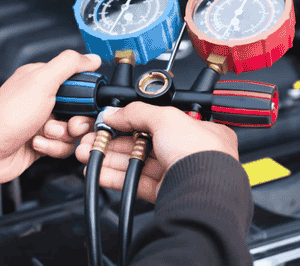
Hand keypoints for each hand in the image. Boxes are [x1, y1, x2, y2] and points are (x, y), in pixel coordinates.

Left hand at [0, 50, 101, 183]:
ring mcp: (45, 122)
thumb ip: (69, 65)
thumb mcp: (41, 82)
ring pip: (75, 131)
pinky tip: (37, 143)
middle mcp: (46, 100)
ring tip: (45, 133)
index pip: (80, 84)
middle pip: (82, 110)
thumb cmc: (6, 116)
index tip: (83, 104)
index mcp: (44, 80)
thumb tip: (92, 58)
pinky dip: (54, 147)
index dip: (87, 97)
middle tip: (68, 123)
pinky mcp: (44, 142)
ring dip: (62, 135)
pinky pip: (64, 146)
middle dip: (77, 121)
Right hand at [73, 102, 238, 203]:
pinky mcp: (167, 193)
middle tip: (95, 139)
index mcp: (198, 130)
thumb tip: (115, 112)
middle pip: (145, 143)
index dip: (133, 121)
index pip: (159, 121)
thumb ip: (137, 112)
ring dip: (112, 158)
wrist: (204, 192)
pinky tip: (100, 172)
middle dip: (115, 141)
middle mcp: (191, 152)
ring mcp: (179, 173)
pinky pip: (137, 183)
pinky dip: (117, 177)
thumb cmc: (200, 153)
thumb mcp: (166, 118)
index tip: (112, 122)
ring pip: (139, 164)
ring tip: (88, 154)